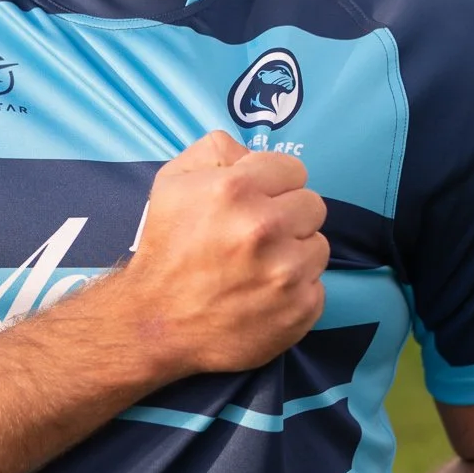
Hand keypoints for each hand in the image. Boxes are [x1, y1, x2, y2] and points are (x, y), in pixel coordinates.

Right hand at [112, 131, 328, 378]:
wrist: (155, 322)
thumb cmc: (166, 248)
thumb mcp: (171, 182)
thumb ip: (215, 150)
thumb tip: (249, 152)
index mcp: (236, 190)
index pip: (293, 169)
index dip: (273, 185)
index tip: (256, 203)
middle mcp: (265, 227)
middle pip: (313, 205)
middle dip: (288, 217)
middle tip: (256, 238)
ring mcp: (286, 273)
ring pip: (318, 247)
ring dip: (293, 255)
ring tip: (258, 269)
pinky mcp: (299, 309)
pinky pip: (316, 287)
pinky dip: (295, 293)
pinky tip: (263, 297)